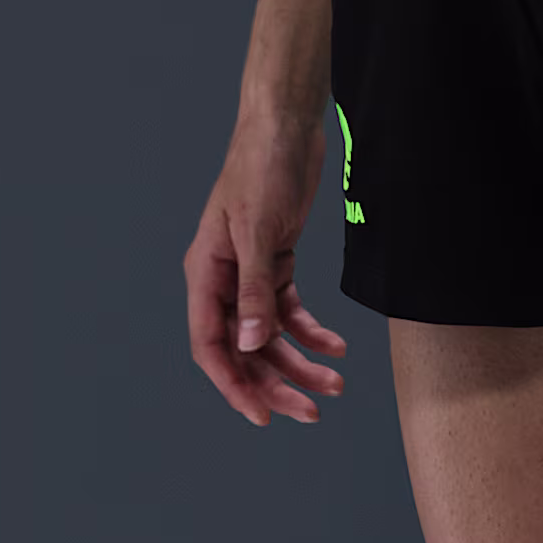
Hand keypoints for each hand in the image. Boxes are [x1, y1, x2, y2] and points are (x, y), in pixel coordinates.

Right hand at [184, 111, 346, 426]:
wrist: (286, 125)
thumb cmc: (262, 167)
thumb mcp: (259, 231)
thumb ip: (255, 291)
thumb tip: (252, 345)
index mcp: (205, 274)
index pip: (211, 345)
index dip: (234, 385)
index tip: (262, 417)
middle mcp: (223, 279)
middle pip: (245, 349)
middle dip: (276, 384)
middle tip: (313, 412)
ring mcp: (250, 273)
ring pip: (271, 336)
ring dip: (301, 363)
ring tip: (336, 385)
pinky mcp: (276, 263)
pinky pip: (291, 312)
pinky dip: (313, 333)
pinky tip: (337, 348)